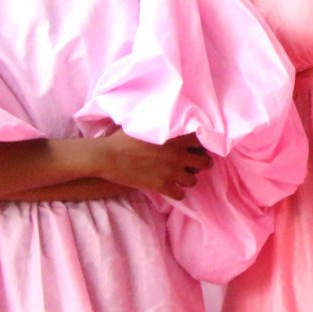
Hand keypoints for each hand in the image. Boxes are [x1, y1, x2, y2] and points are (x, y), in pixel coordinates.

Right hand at [89, 130, 212, 200]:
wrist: (108, 156)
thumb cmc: (123, 137)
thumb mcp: (146, 123)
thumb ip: (163, 123)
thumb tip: (168, 116)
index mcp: (177, 137)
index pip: (203, 141)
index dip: (200, 145)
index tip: (195, 147)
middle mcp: (178, 155)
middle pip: (204, 163)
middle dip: (200, 164)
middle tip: (192, 164)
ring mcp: (171, 172)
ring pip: (193, 181)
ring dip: (188, 179)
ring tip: (180, 177)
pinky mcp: (162, 186)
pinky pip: (180, 195)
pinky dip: (177, 193)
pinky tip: (171, 188)